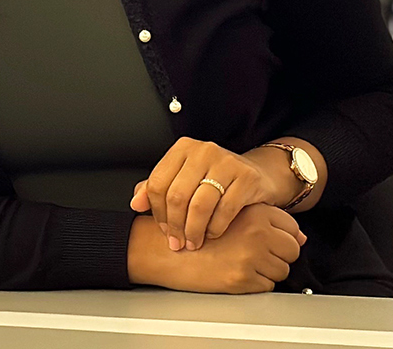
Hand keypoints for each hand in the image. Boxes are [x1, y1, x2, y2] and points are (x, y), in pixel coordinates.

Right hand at [127, 204, 304, 293]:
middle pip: (293, 249)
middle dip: (279, 255)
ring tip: (244, 263)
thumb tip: (301, 236)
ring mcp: (251, 257)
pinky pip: (266, 287)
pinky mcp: (242, 280)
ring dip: (267, 270)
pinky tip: (237, 273)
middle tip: (258, 254)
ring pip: (282, 270)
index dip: (283, 236)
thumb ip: (268, 218)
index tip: (273, 240)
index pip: (292, 227)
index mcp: (256, 212)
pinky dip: (255, 284)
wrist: (165, 248)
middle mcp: (257, 233)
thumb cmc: (196, 228)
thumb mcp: (233, 213)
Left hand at [131, 137, 298, 251]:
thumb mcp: (183, 179)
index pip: (158, 183)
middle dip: (175, 226)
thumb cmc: (215, 180)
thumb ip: (156, 189)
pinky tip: (212, 234)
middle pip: (177, 196)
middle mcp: (204, 150)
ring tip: (193, 243)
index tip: (164, 230)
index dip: (157, 213)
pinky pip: (225, 210)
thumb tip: (135, 203)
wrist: (256, 175)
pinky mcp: (247, 177)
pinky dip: (215, 228)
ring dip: (193, 231)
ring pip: (199, 205)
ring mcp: (227, 162)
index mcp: (183, 148)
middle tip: (177, 243)